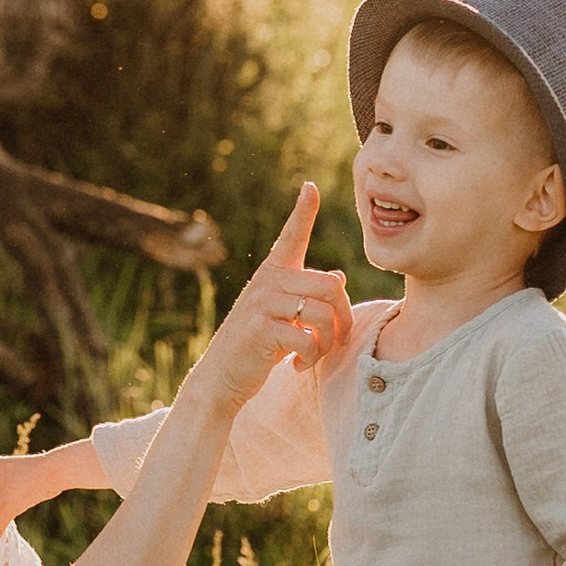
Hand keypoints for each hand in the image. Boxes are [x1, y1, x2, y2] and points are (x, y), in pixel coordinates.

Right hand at [188, 180, 352, 413]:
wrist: (222, 377)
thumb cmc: (256, 346)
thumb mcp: (282, 317)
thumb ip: (307, 296)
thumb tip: (338, 276)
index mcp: (272, 274)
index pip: (291, 236)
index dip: (302, 211)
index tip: (310, 187)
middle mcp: (267, 282)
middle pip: (330, 285)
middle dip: (343, 317)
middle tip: (336, 340)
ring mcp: (262, 304)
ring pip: (323, 314)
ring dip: (328, 342)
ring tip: (314, 355)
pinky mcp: (262, 330)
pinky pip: (308, 339)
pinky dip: (312, 358)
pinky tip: (299, 366)